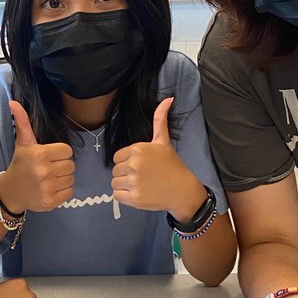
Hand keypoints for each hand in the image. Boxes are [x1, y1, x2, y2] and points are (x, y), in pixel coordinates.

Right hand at [0, 101, 73, 213]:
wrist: (11, 192)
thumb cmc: (20, 164)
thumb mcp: (22, 143)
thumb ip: (22, 122)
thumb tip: (13, 102)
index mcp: (40, 154)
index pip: (67, 150)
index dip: (60, 153)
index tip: (49, 157)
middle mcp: (44, 171)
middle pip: (71, 165)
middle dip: (62, 166)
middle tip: (49, 168)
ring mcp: (48, 188)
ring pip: (71, 179)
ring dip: (63, 179)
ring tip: (50, 178)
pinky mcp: (51, 201)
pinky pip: (70, 192)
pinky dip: (63, 191)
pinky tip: (51, 188)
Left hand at [111, 97, 205, 216]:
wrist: (182, 190)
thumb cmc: (172, 165)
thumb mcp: (163, 141)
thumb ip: (160, 120)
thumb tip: (168, 99)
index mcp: (138, 149)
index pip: (117, 157)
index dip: (127, 162)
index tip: (140, 166)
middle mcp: (134, 164)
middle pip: (115, 170)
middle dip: (125, 174)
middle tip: (142, 176)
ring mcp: (134, 182)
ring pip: (114, 183)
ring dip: (124, 185)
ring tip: (139, 185)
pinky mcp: (134, 198)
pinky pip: (116, 196)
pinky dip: (124, 196)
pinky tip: (137, 193)